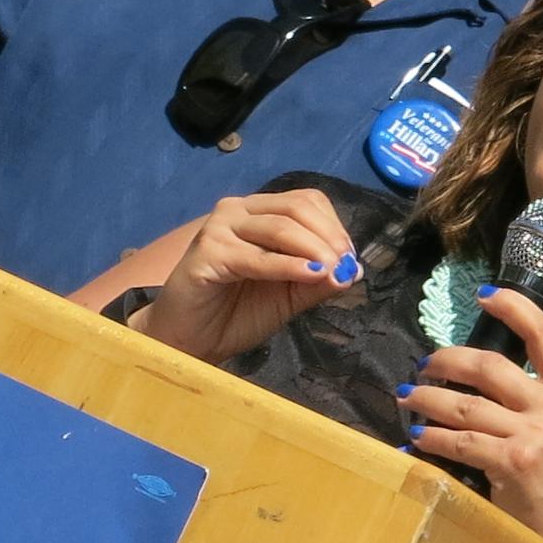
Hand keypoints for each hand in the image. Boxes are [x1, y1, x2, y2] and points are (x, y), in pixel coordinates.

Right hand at [139, 190, 365, 360]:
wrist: (189, 341)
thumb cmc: (235, 315)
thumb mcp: (287, 297)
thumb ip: (317, 282)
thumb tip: (353, 269)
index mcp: (258, 213)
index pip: (306, 201)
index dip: (333, 225)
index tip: (349, 258)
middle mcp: (238, 210)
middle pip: (296, 208)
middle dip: (328, 236)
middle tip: (344, 265)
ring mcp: (220, 227)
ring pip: (279, 227)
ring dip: (312, 249)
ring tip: (332, 271)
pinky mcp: (207, 251)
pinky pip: (256, 257)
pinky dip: (287, 266)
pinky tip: (309, 275)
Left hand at [404, 285, 542, 542]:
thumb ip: (539, 404)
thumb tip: (483, 381)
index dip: (514, 307)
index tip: (484, 296)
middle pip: (490, 365)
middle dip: (447, 359)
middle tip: (424, 364)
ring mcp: (535, 434)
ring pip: (465, 403)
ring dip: (427, 398)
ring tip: (408, 397)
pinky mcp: (512, 462)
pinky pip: (459, 440)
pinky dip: (431, 437)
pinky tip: (416, 438)